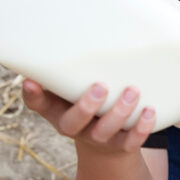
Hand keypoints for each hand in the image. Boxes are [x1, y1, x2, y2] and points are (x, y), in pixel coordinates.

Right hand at [21, 79, 154, 153]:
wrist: (106, 144)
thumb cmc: (86, 104)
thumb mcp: (73, 90)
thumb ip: (70, 71)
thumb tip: (72, 33)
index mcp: (57, 111)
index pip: (38, 104)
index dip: (33, 95)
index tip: (30, 82)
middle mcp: (75, 127)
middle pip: (74, 123)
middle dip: (86, 106)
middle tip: (100, 86)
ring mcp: (98, 139)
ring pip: (105, 131)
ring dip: (119, 112)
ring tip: (133, 91)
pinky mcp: (121, 146)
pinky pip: (131, 142)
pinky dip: (141, 128)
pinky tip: (150, 111)